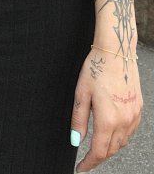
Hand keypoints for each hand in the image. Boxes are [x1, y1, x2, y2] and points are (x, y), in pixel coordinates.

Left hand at [71, 47, 142, 170]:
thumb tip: (75, 141)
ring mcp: (134, 116)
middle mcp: (124, 121)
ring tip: (97, 148)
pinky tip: (111, 133)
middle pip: (112, 150)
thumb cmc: (96, 69)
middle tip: (87, 159)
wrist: (116, 53)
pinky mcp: (138, 110)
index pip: (99, 152)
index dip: (89, 163)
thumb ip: (78, 119)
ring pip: (122, 143)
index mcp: (108, 119)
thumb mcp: (80, 93)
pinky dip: (120, 137)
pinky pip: (130, 132)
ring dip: (110, 148)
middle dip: (98, 158)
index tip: (80, 168)